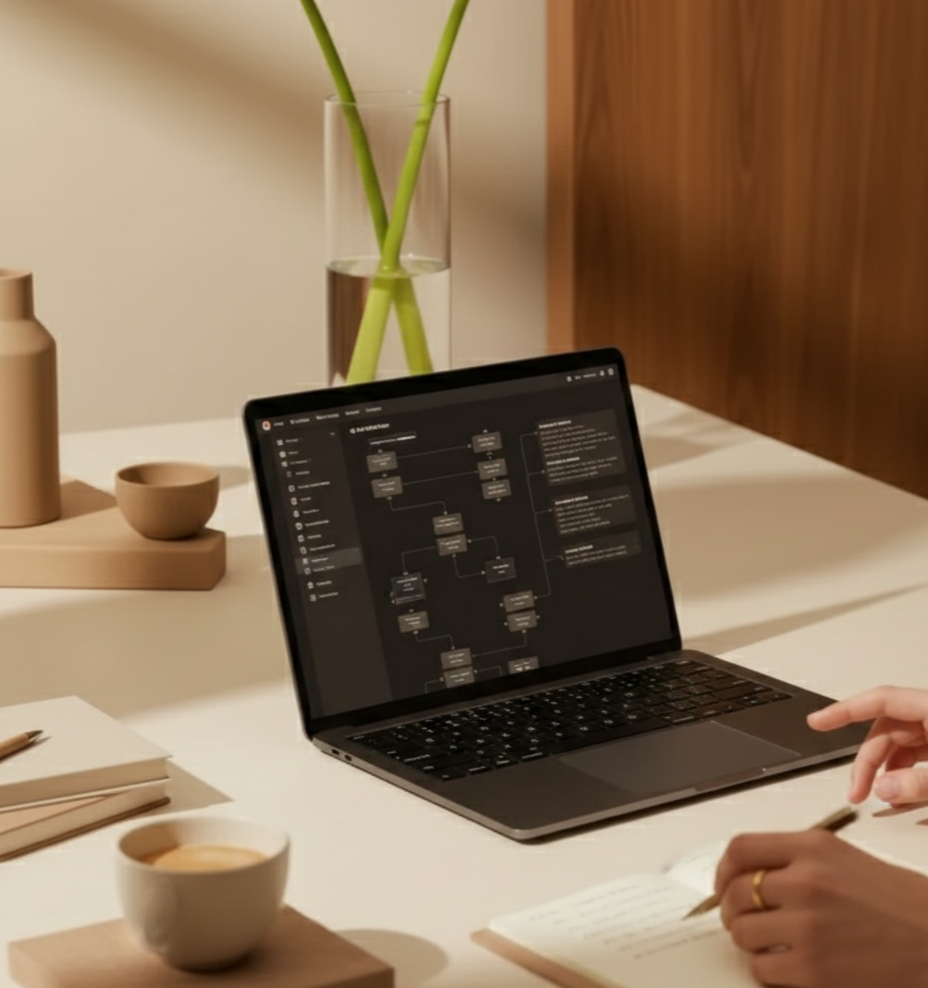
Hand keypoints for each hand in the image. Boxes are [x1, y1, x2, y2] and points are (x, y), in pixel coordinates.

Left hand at [715, 829, 927, 987]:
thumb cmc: (895, 902)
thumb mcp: (843, 859)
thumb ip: (795, 859)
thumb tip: (746, 875)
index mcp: (812, 848)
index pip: (741, 848)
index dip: (723, 869)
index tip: (724, 883)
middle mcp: (806, 881)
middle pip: (736, 892)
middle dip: (731, 909)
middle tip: (741, 919)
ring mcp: (809, 926)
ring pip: (743, 932)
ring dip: (748, 941)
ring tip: (768, 943)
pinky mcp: (815, 969)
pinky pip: (763, 968)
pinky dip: (766, 970)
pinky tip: (785, 965)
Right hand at [808, 686, 927, 804]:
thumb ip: (919, 782)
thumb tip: (884, 788)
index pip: (880, 701)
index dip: (845, 710)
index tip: (817, 722)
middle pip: (886, 729)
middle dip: (867, 760)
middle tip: (855, 791)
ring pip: (899, 743)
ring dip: (883, 768)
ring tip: (877, 795)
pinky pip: (915, 753)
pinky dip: (903, 771)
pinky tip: (899, 792)